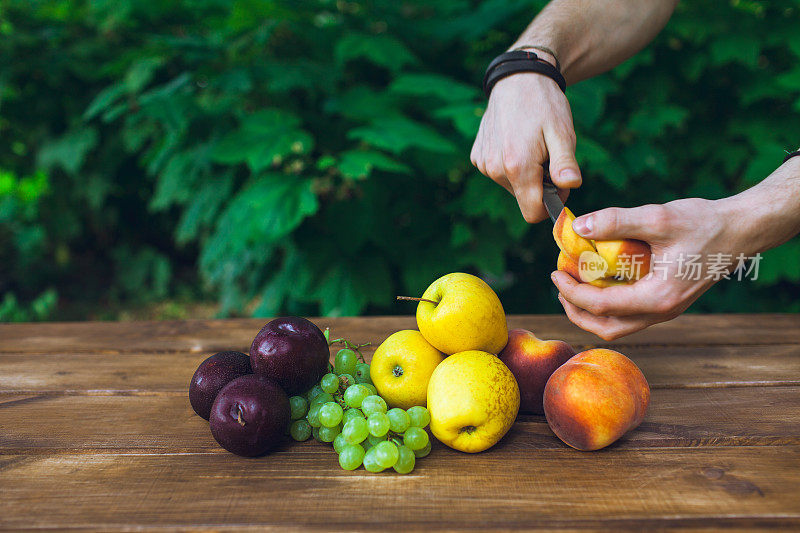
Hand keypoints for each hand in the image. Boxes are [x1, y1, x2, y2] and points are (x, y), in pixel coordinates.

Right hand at [471, 71, 581, 222]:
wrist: (518, 79)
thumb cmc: (544, 105)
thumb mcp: (562, 133)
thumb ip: (565, 164)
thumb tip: (570, 186)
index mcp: (517, 167)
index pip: (533, 213)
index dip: (551, 204)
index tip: (559, 183)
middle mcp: (495, 170)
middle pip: (523, 198)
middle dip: (539, 185)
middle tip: (547, 155)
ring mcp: (483, 164)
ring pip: (511, 186)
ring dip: (525, 174)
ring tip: (531, 145)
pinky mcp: (477, 157)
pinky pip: (498, 173)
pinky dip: (510, 164)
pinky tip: (515, 141)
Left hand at [551, 198, 749, 339]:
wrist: (742, 229)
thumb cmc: (705, 223)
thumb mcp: (658, 217)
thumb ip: (617, 221)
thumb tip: (578, 227)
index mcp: (658, 298)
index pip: (601, 306)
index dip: (572, 292)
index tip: (555, 272)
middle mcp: (661, 311)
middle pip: (606, 327)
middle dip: (576, 310)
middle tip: (560, 284)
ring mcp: (665, 309)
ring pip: (618, 325)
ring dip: (590, 311)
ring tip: (573, 285)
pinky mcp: (667, 301)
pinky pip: (630, 314)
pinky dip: (607, 303)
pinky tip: (598, 279)